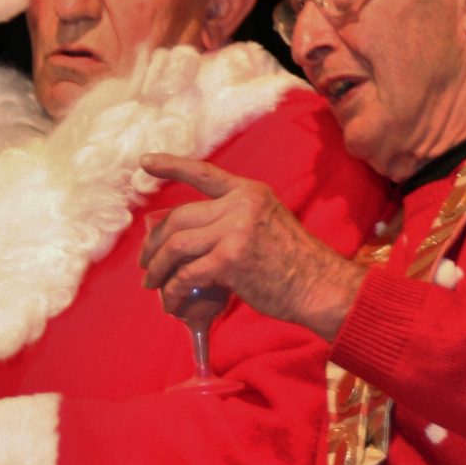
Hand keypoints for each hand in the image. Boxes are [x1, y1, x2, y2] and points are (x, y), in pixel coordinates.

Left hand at [139, 155, 365, 340]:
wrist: (320, 286)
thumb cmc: (294, 263)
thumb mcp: (267, 223)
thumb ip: (233, 220)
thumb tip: (191, 237)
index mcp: (249, 192)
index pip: (203, 173)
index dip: (171, 166)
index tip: (145, 163)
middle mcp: (240, 205)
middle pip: (179, 217)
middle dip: (154, 242)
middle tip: (145, 262)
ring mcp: (235, 231)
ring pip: (177, 245)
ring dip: (157, 268)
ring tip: (152, 284)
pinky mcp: (231, 259)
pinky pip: (187, 274)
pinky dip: (173, 290)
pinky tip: (171, 301)